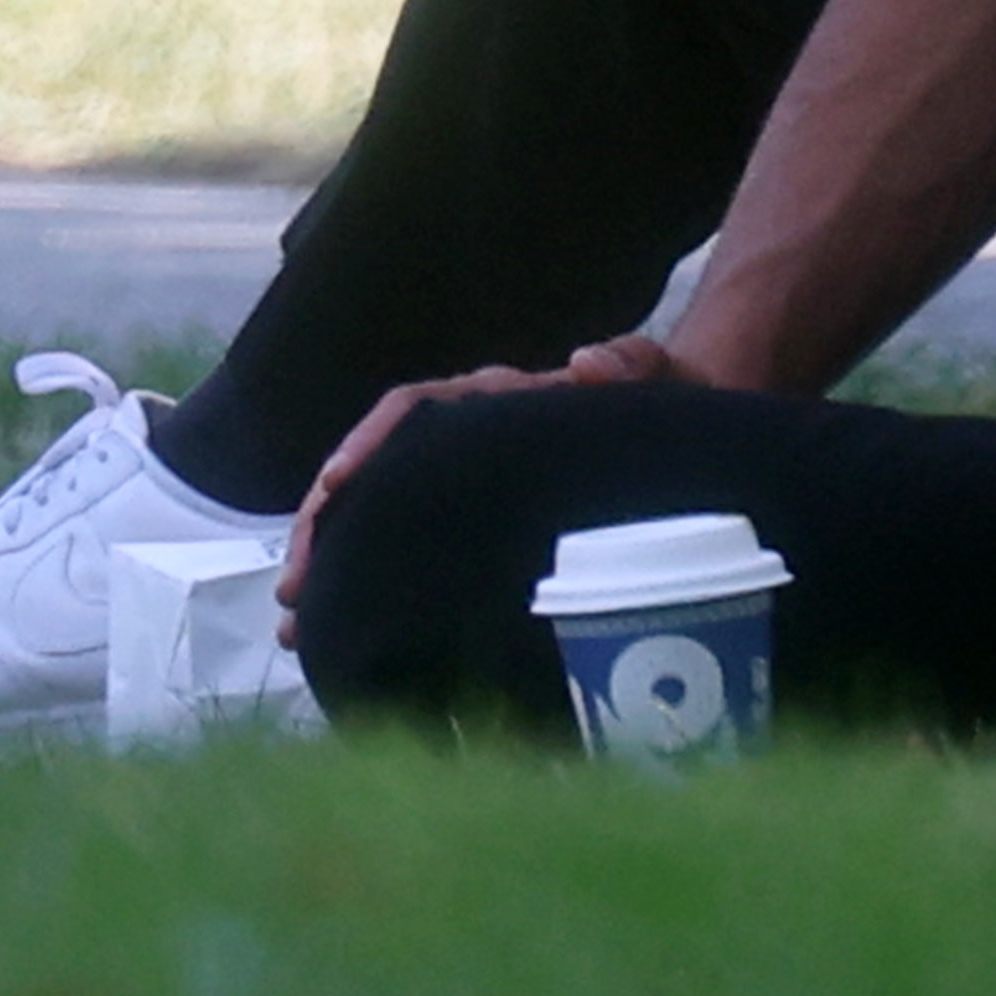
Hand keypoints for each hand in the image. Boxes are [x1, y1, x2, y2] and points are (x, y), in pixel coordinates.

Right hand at [278, 327, 696, 617]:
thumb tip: (586, 362)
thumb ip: (633, 367)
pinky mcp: (489, 525)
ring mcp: (476, 484)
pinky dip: (380, 583)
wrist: (702, 423)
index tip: (333, 486)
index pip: (415, 411)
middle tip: (293, 591)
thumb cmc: (679, 401)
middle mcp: (474, 439)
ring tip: (297, 628)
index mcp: (501, 403)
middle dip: (326, 528)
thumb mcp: (666, 380)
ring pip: (386, 518)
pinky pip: (418, 549)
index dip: (369, 445)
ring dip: (338, 565)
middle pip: (377, 474)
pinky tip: (353, 633)